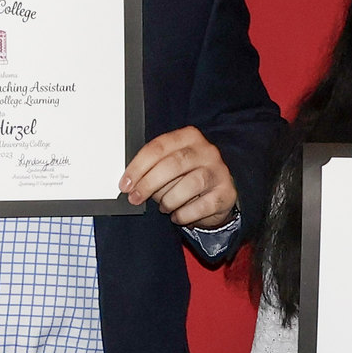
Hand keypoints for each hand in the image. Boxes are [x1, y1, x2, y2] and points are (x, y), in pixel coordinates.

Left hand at [120, 127, 237, 228]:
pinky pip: (201, 206)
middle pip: (172, 164)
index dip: (138, 166)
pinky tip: (177, 215)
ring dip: (169, 200)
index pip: (158, 147)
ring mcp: (218, 171)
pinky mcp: (226, 193)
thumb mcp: (171, 164)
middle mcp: (206, 151)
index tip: (125, 183)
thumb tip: (131, 183)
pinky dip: (184, 214)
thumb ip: (153, 167)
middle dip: (149, 184)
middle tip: (135, 198)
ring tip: (163, 207)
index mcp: (189, 137)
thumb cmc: (188, 176)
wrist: (220, 191)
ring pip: (188, 185)